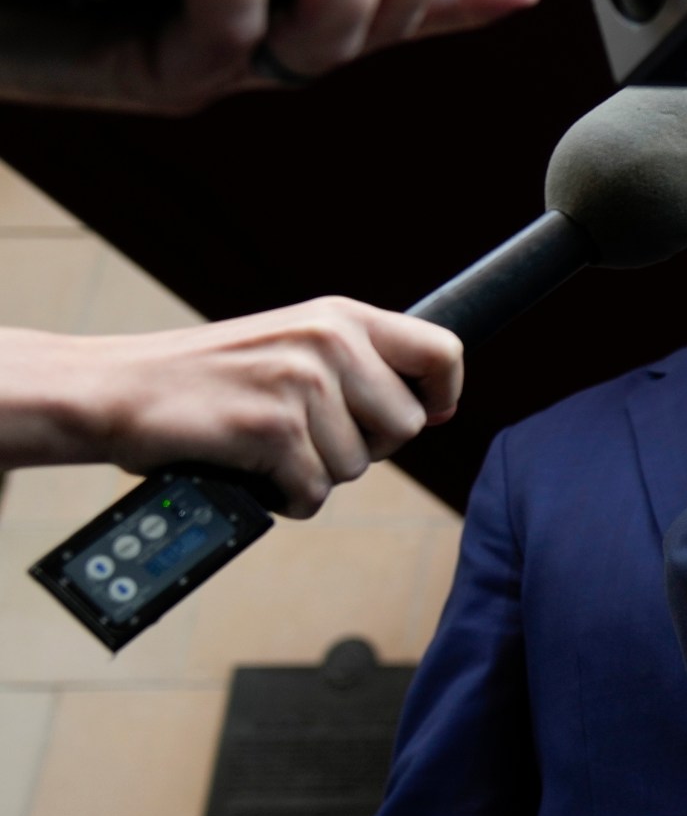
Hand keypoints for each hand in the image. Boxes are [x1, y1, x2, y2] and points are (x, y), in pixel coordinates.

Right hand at [2, 298, 463, 515]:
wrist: (114, 390)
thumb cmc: (205, 381)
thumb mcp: (291, 345)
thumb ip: (355, 366)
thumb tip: (430, 409)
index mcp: (340, 317)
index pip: (442, 351)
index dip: (443, 393)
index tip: (430, 414)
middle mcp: (328, 342)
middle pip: (405, 428)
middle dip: (363, 447)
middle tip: (305, 436)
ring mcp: (301, 383)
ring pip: (357, 467)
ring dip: (314, 473)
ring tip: (265, 446)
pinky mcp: (272, 428)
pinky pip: (314, 493)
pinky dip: (285, 499)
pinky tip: (251, 472)